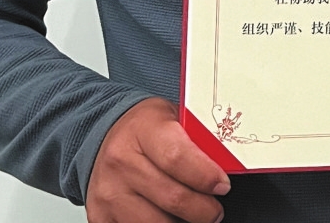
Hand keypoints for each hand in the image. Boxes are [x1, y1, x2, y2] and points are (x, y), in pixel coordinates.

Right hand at [86, 97, 229, 222]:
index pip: (178, 158)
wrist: (104, 136)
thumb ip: (198, 139)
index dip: (206, 177)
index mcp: (144, 130)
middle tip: (215, 211)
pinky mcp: (101, 216)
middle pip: (173, 198)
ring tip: (195, 214)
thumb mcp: (174, 118)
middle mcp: (121, 162)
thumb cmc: (146, 128)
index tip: (223, 186)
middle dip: (204, 210)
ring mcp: (108, 193)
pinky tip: (169, 217)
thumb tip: (228, 163)